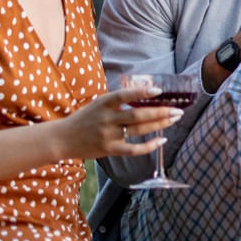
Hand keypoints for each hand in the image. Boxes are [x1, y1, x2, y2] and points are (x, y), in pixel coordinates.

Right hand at [66, 85, 180, 157]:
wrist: (63, 138)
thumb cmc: (85, 119)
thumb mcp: (98, 104)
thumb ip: (118, 101)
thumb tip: (146, 94)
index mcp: (103, 103)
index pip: (124, 95)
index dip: (141, 92)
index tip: (159, 91)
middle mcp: (106, 118)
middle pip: (138, 115)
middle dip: (161, 112)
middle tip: (178, 110)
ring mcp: (108, 135)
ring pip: (139, 130)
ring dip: (160, 125)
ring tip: (174, 119)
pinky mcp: (109, 149)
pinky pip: (133, 149)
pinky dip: (149, 146)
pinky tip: (162, 140)